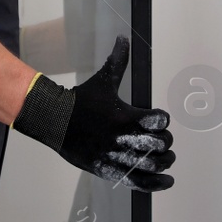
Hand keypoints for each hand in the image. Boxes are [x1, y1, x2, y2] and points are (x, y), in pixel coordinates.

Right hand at [13, 36, 175, 192]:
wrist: (54, 121)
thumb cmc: (80, 101)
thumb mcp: (102, 80)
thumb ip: (117, 61)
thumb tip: (124, 38)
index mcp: (125, 115)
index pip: (159, 120)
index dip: (163, 119)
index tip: (159, 118)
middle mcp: (123, 137)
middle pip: (160, 144)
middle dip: (165, 141)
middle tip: (163, 140)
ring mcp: (116, 156)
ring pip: (152, 164)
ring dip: (164, 161)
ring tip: (166, 158)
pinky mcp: (109, 170)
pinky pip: (138, 181)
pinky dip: (156, 183)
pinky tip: (167, 180)